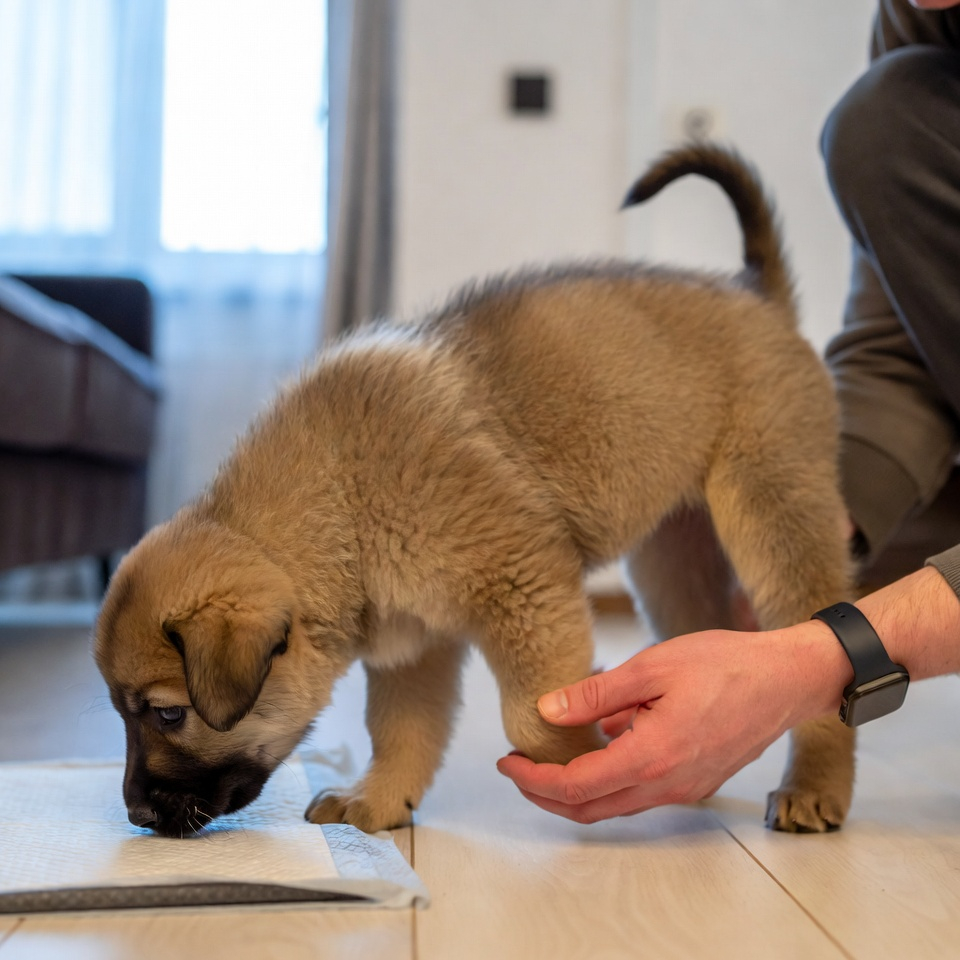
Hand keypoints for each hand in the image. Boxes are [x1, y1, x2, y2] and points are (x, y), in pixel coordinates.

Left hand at [497, 627, 844, 822]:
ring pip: (616, 804)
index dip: (534, 779)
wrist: (786, 679)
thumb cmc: (724, 664)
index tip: (509, 760)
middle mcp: (667, 785)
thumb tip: (547, 711)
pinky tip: (603, 741)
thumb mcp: (651, 666)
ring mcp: (685, 788)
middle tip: (518, 766)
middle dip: (546, 793)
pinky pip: (641, 791)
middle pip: (590, 808)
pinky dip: (610, 778)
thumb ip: (596, 694)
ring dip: (577, 789)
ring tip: (551, 755)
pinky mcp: (696, 781)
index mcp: (651, 757)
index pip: (576, 788)